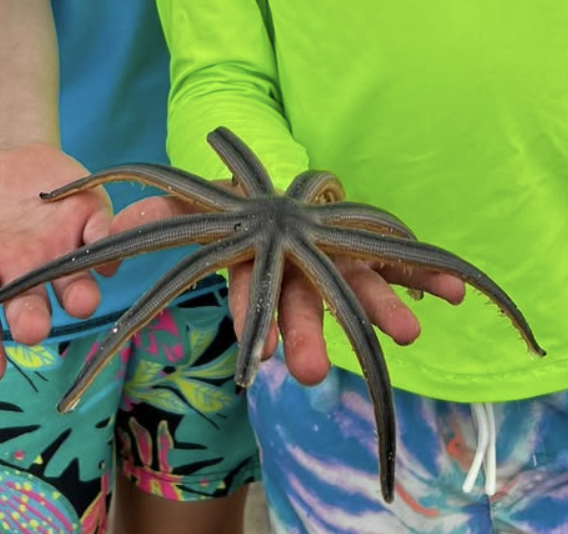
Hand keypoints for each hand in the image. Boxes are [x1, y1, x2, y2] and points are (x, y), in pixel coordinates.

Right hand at [0, 144, 111, 385]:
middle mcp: (19, 274)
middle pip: (29, 307)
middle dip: (32, 319)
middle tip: (32, 327)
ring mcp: (57, 249)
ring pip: (74, 281)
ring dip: (80, 290)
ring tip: (80, 297)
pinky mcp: (88, 219)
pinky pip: (104, 236)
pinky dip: (109, 240)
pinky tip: (107, 241)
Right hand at [109, 194, 463, 386]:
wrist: (277, 194)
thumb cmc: (228, 206)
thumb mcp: (189, 204)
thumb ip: (156, 210)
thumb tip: (108, 228)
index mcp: (253, 265)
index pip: (249, 296)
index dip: (253, 323)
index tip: (256, 356)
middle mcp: (296, 273)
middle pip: (301, 306)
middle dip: (308, 337)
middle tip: (311, 373)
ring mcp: (335, 262)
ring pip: (356, 290)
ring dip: (382, 310)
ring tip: (409, 331)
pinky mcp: (368, 247)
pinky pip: (399, 261)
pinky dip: (428, 275)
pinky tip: (458, 292)